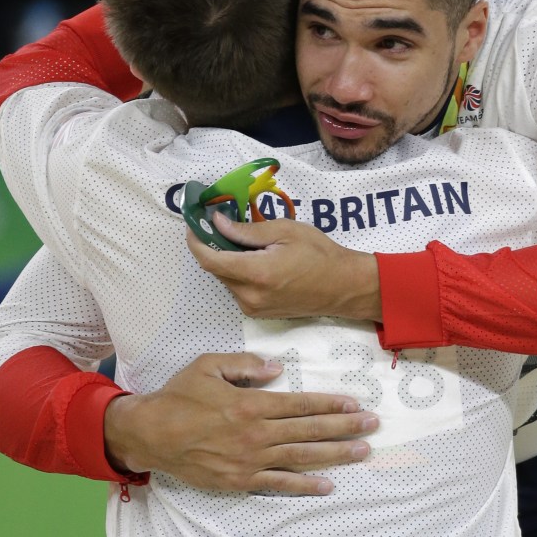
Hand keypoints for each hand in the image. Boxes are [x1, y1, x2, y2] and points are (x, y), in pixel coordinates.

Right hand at [104, 352, 377, 494]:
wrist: (149, 434)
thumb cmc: (179, 395)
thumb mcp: (209, 365)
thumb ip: (246, 363)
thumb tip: (278, 367)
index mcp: (250, 403)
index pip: (300, 404)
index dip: (329, 404)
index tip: (354, 403)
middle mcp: (255, 433)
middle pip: (308, 431)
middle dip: (343, 428)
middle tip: (372, 425)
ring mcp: (249, 460)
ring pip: (301, 458)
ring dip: (334, 454)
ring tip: (361, 451)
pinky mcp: (239, 480)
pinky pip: (277, 484)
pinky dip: (304, 486)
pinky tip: (327, 485)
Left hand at [186, 213, 381, 321]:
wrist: (343, 286)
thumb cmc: (319, 254)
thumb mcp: (285, 231)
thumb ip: (247, 230)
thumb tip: (217, 223)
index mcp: (256, 274)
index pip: (210, 259)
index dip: (196, 241)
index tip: (193, 223)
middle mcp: (249, 296)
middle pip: (216, 269)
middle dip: (212, 246)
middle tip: (218, 223)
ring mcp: (253, 308)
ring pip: (226, 279)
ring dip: (226, 259)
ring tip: (242, 239)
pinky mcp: (259, 313)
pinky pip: (238, 289)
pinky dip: (238, 271)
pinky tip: (254, 258)